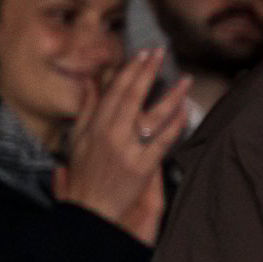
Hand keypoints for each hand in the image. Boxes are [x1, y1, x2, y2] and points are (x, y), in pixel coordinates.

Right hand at [54, 50, 190, 246]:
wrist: (89, 210)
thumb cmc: (83, 174)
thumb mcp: (76, 139)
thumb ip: (87, 109)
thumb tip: (93, 82)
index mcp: (94, 126)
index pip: (114, 91)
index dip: (129, 70)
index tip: (142, 53)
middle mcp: (110, 134)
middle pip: (132, 96)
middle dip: (147, 71)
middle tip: (161, 52)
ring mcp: (128, 150)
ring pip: (152, 116)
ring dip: (170, 95)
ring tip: (185, 79)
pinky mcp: (143, 167)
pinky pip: (163, 141)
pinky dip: (175, 124)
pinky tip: (186, 111)